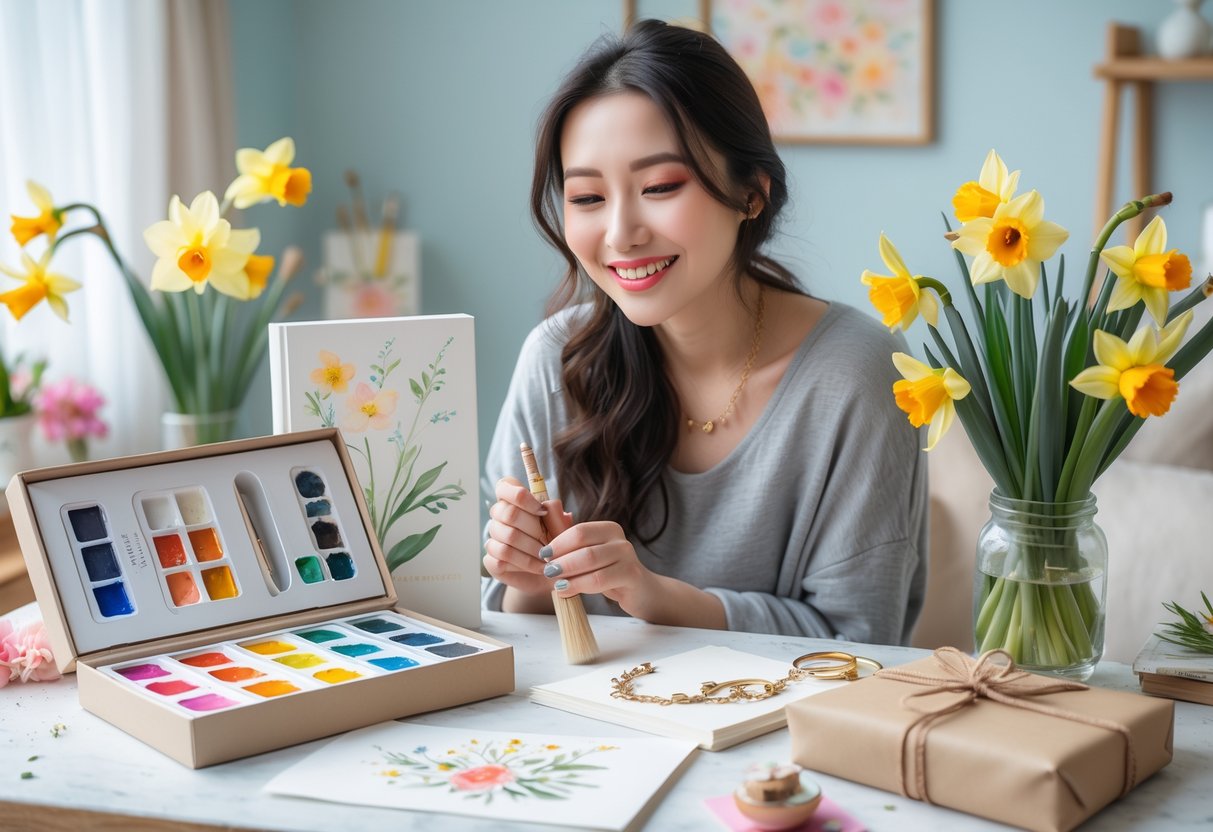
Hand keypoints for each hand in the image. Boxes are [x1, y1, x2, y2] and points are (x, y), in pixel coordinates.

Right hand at [483, 476, 552, 597]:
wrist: (549, 574)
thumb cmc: (555, 544)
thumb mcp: (562, 528)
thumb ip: (557, 515)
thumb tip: (550, 505)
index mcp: (514, 501)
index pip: (504, 485)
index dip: (521, 496)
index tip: (541, 511)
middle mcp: (499, 517)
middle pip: (509, 513)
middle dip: (535, 529)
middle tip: (549, 541)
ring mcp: (493, 538)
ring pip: (508, 537)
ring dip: (533, 549)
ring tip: (548, 558)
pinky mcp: (491, 559)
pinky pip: (503, 557)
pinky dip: (526, 564)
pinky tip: (539, 568)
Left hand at [544, 520, 657, 614]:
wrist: (639, 591)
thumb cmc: (609, 573)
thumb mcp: (591, 556)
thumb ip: (572, 546)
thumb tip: (544, 535)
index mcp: (609, 529)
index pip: (579, 531)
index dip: (558, 543)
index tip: (543, 555)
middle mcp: (620, 539)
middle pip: (584, 545)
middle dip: (561, 559)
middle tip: (547, 571)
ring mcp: (628, 556)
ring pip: (591, 562)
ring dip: (568, 573)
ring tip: (555, 583)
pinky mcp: (631, 575)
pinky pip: (600, 580)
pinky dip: (579, 586)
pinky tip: (566, 591)